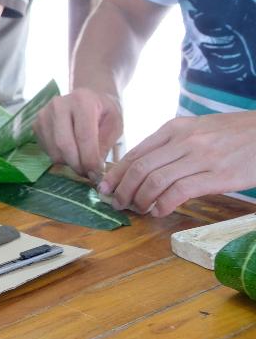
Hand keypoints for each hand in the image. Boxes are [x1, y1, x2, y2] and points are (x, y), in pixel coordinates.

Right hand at [34, 88, 122, 179]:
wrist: (88, 97)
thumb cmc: (104, 111)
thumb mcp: (114, 125)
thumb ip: (105, 145)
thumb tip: (94, 170)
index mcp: (82, 101)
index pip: (83, 136)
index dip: (90, 159)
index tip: (97, 174)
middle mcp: (59, 105)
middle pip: (64, 144)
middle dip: (77, 165)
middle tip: (88, 174)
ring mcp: (44, 114)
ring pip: (54, 150)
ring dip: (68, 163)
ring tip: (81, 163)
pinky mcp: (36, 124)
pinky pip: (47, 150)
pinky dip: (60, 158)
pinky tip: (70, 153)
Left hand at [98, 111, 255, 216]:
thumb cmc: (233, 133)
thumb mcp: (197, 129)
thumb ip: (172, 144)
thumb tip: (144, 167)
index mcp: (175, 128)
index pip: (135, 153)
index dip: (116, 174)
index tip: (105, 188)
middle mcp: (183, 140)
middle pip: (139, 168)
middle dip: (123, 190)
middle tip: (118, 203)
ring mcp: (201, 157)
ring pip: (155, 180)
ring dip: (140, 199)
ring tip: (138, 209)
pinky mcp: (218, 175)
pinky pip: (180, 191)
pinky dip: (163, 204)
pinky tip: (160, 210)